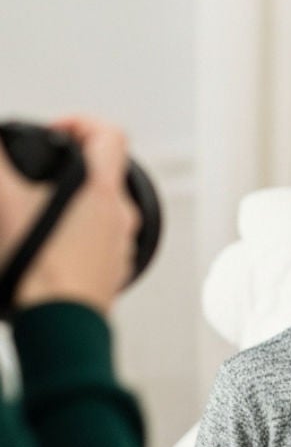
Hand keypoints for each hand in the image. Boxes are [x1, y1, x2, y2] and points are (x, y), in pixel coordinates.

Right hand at [0, 115, 138, 312]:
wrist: (59, 323)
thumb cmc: (40, 269)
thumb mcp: (7, 204)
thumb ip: (0, 167)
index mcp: (103, 191)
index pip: (111, 135)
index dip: (82, 123)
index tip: (57, 133)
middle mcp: (122, 216)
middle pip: (107, 173)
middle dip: (72, 168)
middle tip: (41, 176)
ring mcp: (122, 245)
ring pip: (105, 210)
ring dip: (76, 204)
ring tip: (41, 214)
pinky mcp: (116, 270)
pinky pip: (103, 241)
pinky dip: (81, 235)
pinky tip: (52, 246)